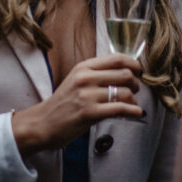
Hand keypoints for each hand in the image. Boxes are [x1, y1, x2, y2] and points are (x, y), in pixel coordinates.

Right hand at [12, 54, 143, 156]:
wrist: (42, 123)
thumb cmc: (62, 104)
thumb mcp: (76, 81)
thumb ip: (97, 75)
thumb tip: (125, 74)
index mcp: (84, 67)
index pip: (117, 58)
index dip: (134, 64)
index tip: (139, 72)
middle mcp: (86, 78)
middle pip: (125, 74)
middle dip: (135, 83)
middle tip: (134, 91)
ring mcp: (87, 95)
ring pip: (125, 92)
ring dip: (134, 100)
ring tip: (132, 105)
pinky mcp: (89, 112)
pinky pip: (120, 108)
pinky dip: (133, 111)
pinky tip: (137, 114)